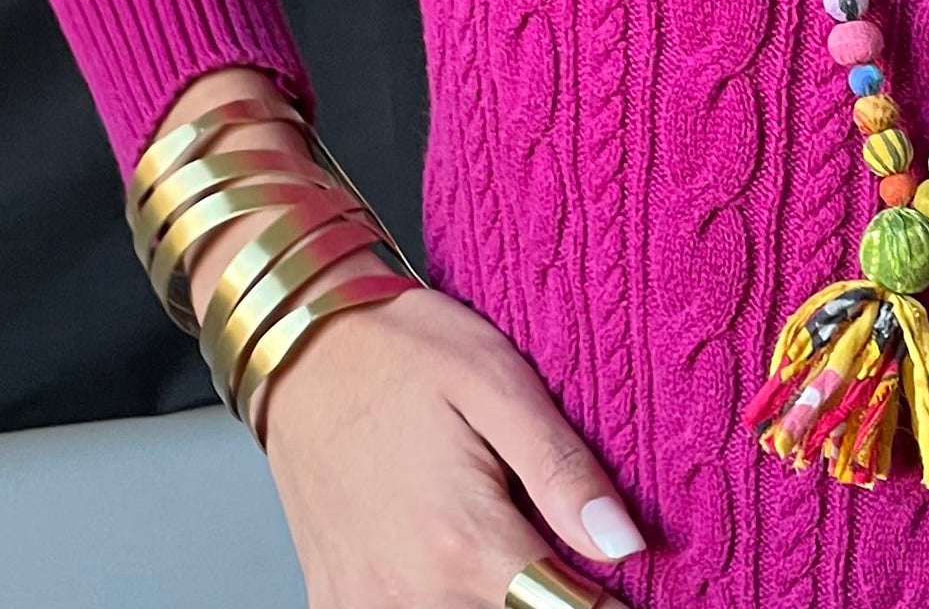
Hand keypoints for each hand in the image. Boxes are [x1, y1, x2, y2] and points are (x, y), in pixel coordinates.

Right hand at [151, 70, 644, 606]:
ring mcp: (365, 606)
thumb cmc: (404, 351)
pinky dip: (442, 601)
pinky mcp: (336, 604)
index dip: (605, 600)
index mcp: (463, 543)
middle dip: (553, 593)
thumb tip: (627, 543)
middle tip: (572, 547)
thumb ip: (562, 472)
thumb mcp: (499, 384)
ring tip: (519, 543)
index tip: (627, 579)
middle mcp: (409, 594)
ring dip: (501, 597)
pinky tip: (460, 564)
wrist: (301, 344)